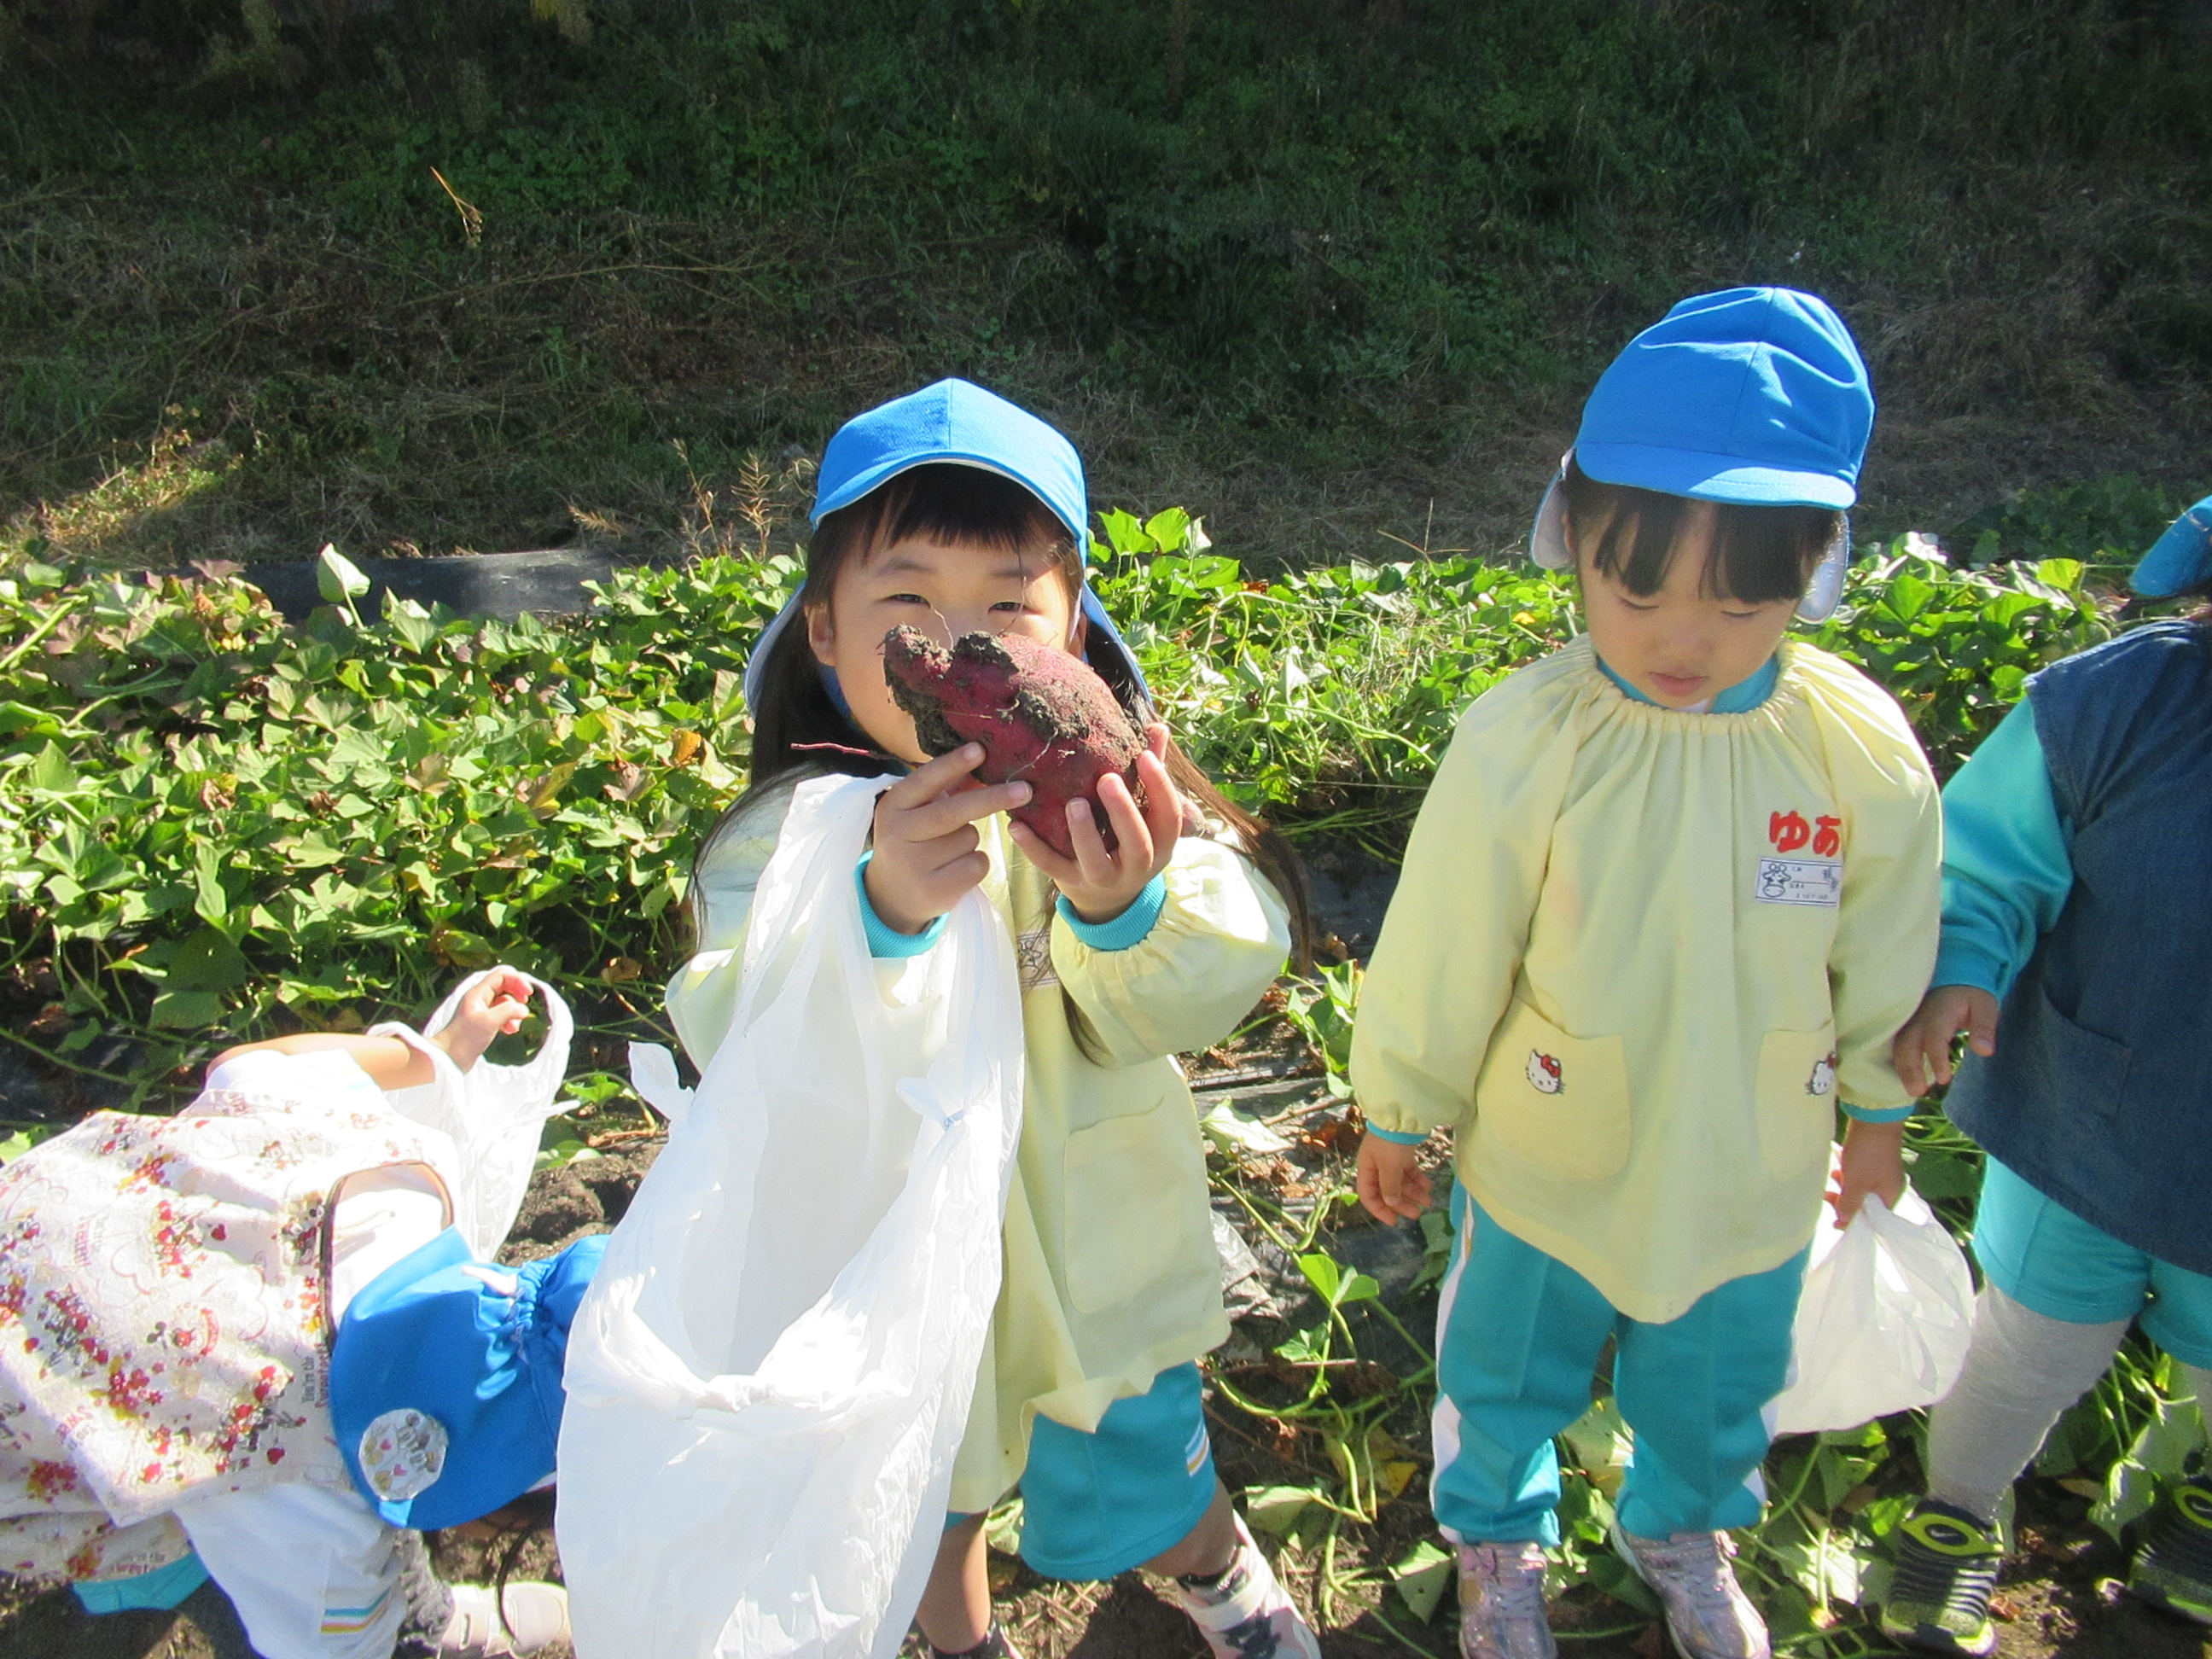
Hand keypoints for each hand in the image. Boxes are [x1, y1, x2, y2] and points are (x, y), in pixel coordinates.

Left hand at [436, 967, 531, 1070]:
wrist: (449, 1059)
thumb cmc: (464, 1039)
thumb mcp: (489, 1021)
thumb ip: (509, 1010)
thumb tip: (523, 1009)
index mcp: (478, 993)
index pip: (502, 976)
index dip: (518, 980)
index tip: (528, 994)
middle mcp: (480, 999)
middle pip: (505, 986)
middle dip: (517, 995)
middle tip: (525, 1006)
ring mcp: (482, 1011)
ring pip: (505, 1003)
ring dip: (514, 1012)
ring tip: (514, 1027)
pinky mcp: (484, 1023)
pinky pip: (502, 1015)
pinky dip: (509, 1021)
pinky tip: (509, 1031)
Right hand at [865, 744, 1032, 933]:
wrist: (893, 894)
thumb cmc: (915, 840)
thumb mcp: (919, 812)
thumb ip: (946, 790)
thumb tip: (983, 758)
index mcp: (894, 805)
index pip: (925, 780)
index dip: (953, 764)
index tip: (980, 749)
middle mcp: (897, 833)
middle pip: (954, 811)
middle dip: (992, 798)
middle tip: (1025, 790)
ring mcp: (913, 864)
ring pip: (969, 838)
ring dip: (972, 840)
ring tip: (949, 850)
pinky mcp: (932, 890)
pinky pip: (977, 864)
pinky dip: (977, 863)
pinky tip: (956, 869)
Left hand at [1009, 724, 1182, 924]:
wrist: (1107, 898)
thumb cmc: (1127, 839)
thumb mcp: (1144, 814)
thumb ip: (1149, 773)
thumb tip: (1157, 727)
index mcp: (1159, 843)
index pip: (1169, 817)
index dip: (1160, 787)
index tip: (1143, 756)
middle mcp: (1137, 866)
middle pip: (1137, 843)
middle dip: (1123, 812)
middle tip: (1107, 780)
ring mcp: (1103, 879)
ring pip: (1096, 863)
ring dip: (1084, 834)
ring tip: (1073, 804)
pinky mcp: (1071, 884)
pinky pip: (1052, 868)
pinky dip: (1034, 848)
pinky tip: (1016, 825)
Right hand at [1356, 1132, 1432, 1224]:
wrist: (1402, 1114)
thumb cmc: (1390, 1142)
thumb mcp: (1389, 1166)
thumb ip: (1389, 1186)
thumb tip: (1390, 1204)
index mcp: (1367, 1169)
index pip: (1368, 1196)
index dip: (1379, 1210)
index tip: (1394, 1222)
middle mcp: (1376, 1166)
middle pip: (1388, 1191)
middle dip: (1402, 1203)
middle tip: (1418, 1214)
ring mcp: (1390, 1160)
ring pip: (1401, 1182)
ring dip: (1413, 1193)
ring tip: (1429, 1201)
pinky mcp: (1402, 1153)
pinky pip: (1409, 1172)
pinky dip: (1418, 1180)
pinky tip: (1428, 1186)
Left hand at [1829, 1116, 1905, 1225]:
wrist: (1875, 1119)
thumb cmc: (1867, 1155)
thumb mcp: (1855, 1183)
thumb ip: (1850, 1204)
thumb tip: (1844, 1221)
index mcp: (1890, 1197)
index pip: (1873, 1220)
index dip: (1853, 1223)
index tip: (1834, 1221)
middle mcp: (1889, 1187)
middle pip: (1866, 1205)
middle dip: (1845, 1203)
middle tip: (1828, 1198)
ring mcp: (1882, 1173)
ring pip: (1861, 1189)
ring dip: (1844, 1188)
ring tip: (1830, 1181)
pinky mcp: (1874, 1160)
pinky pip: (1859, 1175)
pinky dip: (1848, 1176)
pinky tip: (1837, 1169)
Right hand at [1892, 983, 2000, 1094]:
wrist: (1953, 979)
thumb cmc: (1970, 996)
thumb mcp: (1985, 1007)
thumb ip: (1984, 1028)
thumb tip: (1985, 1052)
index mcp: (1940, 1012)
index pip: (1934, 1037)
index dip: (1936, 1059)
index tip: (1944, 1080)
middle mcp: (1919, 1017)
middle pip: (1908, 1043)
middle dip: (1910, 1068)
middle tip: (1918, 1092)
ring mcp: (1909, 1021)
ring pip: (1899, 1045)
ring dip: (1903, 1068)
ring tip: (1913, 1091)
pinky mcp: (1905, 1026)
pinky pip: (1898, 1044)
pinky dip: (1900, 1062)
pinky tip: (1908, 1078)